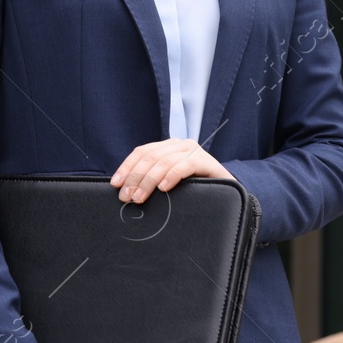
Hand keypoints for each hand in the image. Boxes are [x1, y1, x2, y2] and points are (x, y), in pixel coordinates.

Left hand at [111, 139, 229, 202]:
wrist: (227, 192)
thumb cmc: (195, 189)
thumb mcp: (170, 182)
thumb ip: (153, 179)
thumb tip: (126, 190)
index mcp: (168, 147)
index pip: (141, 152)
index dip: (126, 167)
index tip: (115, 184)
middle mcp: (180, 145)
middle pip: (150, 157)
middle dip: (135, 177)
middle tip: (126, 197)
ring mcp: (193, 151)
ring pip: (163, 161)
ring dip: (148, 181)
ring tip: (140, 197)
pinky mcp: (205, 161)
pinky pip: (184, 165)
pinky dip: (171, 176)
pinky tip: (163, 188)